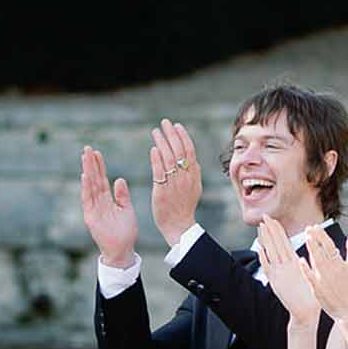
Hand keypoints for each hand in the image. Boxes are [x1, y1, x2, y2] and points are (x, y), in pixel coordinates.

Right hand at [79, 145, 136, 267]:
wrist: (122, 250)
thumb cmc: (125, 231)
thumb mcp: (126, 209)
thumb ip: (122, 195)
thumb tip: (119, 179)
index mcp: (107, 200)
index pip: (101, 179)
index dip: (99, 166)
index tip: (97, 152)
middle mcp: (98, 203)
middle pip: (93, 180)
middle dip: (90, 164)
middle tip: (87, 148)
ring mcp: (93, 209)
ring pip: (89, 186)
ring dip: (87, 171)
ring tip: (85, 157)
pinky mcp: (91, 217)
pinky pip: (88, 200)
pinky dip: (86, 188)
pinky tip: (85, 176)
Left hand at [148, 118, 201, 245]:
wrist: (179, 226)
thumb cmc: (184, 207)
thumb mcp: (194, 188)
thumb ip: (194, 174)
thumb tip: (194, 161)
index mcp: (193, 175)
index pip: (189, 151)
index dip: (183, 136)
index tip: (176, 125)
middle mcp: (185, 177)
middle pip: (179, 150)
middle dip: (171, 134)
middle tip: (164, 122)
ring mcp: (174, 184)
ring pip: (169, 158)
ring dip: (162, 142)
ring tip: (155, 131)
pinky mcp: (162, 191)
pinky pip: (160, 172)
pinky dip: (157, 159)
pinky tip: (153, 149)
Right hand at [256, 217, 319, 321]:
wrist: (305, 311)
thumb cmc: (310, 294)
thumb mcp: (310, 273)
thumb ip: (308, 260)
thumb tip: (313, 246)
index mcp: (292, 262)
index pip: (283, 241)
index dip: (278, 230)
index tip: (273, 219)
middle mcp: (283, 265)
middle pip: (276, 243)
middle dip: (270, 230)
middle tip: (264, 216)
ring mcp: (279, 273)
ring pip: (272, 252)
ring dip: (266, 239)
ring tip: (261, 227)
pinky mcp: (276, 282)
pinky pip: (269, 267)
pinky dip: (264, 258)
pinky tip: (260, 249)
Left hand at [302, 224, 347, 319]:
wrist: (346, 308)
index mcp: (341, 263)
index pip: (330, 245)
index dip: (322, 235)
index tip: (315, 226)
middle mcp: (333, 269)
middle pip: (323, 251)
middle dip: (315, 239)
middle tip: (308, 228)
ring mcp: (325, 278)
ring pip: (317, 261)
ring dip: (312, 249)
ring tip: (306, 237)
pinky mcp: (318, 288)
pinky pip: (311, 277)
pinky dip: (306, 268)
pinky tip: (300, 260)